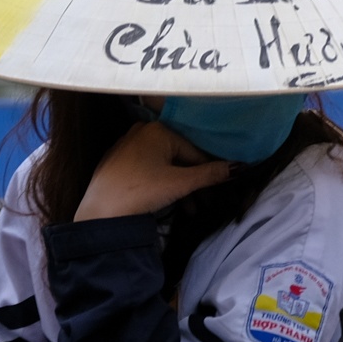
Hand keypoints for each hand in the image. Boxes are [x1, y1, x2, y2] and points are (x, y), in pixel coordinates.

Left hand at [74, 122, 232, 221]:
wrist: (101, 211)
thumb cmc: (142, 190)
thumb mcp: (181, 183)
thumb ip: (212, 174)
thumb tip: (241, 168)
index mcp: (160, 130)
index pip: (196, 152)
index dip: (210, 175)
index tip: (216, 195)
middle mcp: (143, 131)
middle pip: (181, 158)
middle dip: (194, 183)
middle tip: (202, 205)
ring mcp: (127, 144)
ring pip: (165, 164)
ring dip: (180, 187)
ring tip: (188, 210)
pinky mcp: (117, 160)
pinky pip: (149, 168)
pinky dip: (162, 182)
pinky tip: (166, 201)